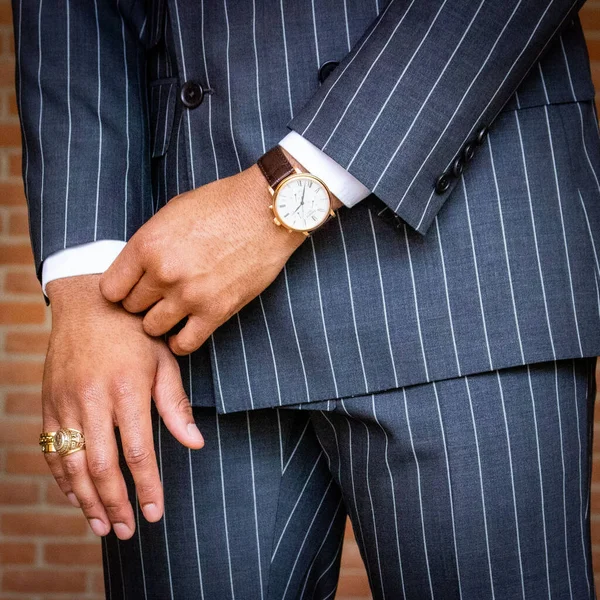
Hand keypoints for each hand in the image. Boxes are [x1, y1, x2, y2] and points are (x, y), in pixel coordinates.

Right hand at [43, 275, 203, 539]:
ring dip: (86, 500)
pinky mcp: (49, 402)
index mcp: (127, 390)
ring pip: (71, 464)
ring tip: (103, 526)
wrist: (90, 303)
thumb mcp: (164, 361)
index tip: (156, 513)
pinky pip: (50, 448)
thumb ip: (175, 405)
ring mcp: (65, 402)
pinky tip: (75, 497)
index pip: (137, 452)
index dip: (147, 487)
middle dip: (116, 503)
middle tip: (129, 531)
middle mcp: (92, 400)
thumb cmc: (136, 332)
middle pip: (100, 466)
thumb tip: (195, 444)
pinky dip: (61, 478)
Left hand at [99, 156, 323, 354]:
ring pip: (152, 328)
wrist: (268, 212)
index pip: (110, 289)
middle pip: (131, 308)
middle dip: (142, 302)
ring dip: (160, 321)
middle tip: (158, 295)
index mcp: (147, 245)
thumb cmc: (222, 205)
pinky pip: (184, 344)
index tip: (132, 287)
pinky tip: (185, 328)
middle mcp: (164, 273)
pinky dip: (180, 340)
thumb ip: (148, 245)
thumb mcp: (172, 213)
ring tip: (173, 310)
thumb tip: (135, 271)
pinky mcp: (216, 312)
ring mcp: (190, 296)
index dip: (120, 289)